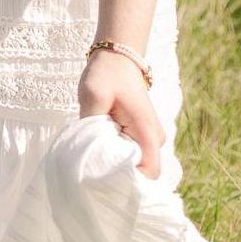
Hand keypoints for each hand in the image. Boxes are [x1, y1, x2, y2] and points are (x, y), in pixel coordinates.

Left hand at [78, 50, 163, 178]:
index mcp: (147, 134)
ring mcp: (148, 138)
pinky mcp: (139, 135)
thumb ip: (92, 127)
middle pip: (141, 174)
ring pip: (134, 165)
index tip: (104, 182)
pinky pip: (130, 155)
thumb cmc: (106, 74)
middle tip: (91, 173)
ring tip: (92, 161)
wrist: (117, 57)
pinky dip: (114, 156)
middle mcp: (154, 140)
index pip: (148, 175)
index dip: (129, 184)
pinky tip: (97, 151)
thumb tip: (86, 155)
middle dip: (118, 177)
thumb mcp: (93, 96)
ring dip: (114, 165)